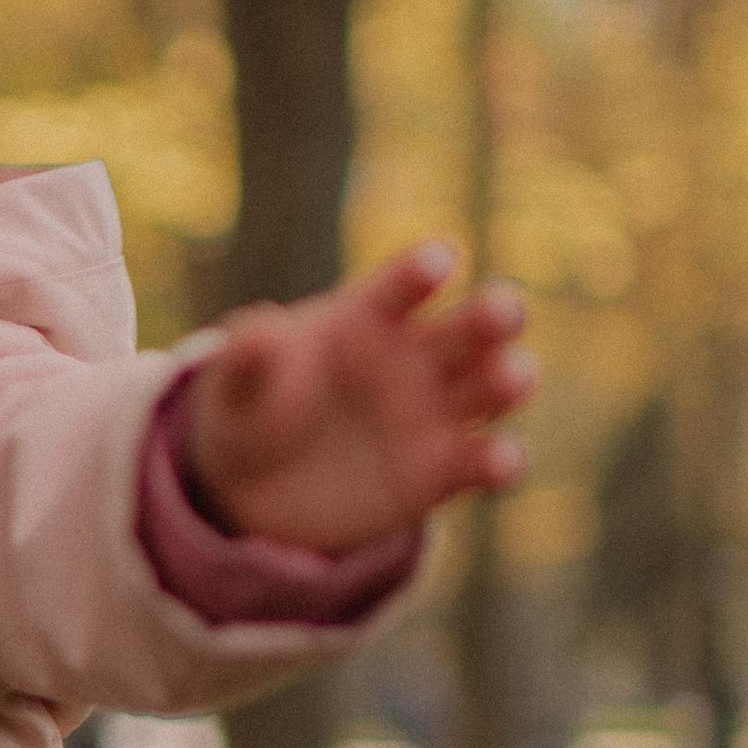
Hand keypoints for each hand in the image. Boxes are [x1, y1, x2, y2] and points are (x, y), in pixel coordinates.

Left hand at [185, 242, 531, 553]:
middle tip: (505, 311)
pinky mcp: (443, 471)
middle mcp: (414, 358)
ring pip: (490, 388)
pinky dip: (500, 461)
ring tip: (512, 378)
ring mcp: (435, 414)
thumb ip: (247, 357)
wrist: (255, 487)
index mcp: (366, 319)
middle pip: (469, 328)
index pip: (398, 289)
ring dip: (509, 380)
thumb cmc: (249, 409)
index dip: (419, 273)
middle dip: (494, 314)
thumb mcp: (235, 384)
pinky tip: (501, 461)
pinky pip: (481, 461)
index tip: (440, 260)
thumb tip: (258, 328)